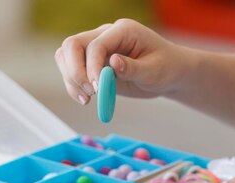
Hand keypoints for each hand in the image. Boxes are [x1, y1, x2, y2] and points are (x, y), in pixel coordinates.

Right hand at [54, 19, 190, 104]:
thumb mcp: (154, 70)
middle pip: (72, 45)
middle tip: (90, 92)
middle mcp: (105, 35)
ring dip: (71, 79)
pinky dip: (73, 86)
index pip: (95, 44)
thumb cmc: (165, 68)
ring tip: (87, 99)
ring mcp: (96, 49)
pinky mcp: (92, 64)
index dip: (92, 66)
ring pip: (66, 57)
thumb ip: (133, 67)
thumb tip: (113, 62)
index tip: (97, 88)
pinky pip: (71, 71)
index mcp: (122, 30)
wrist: (168, 74)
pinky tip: (86, 100)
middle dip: (75, 71)